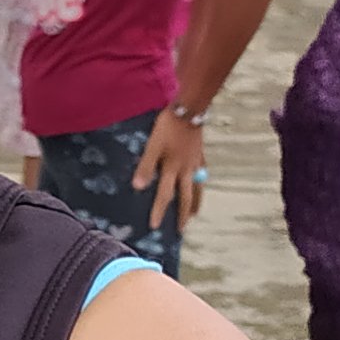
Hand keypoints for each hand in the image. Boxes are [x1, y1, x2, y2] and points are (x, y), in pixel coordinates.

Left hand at [130, 107, 207, 226]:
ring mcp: (195, 163)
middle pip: (186, 197)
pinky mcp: (200, 154)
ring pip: (198, 188)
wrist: (189, 110)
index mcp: (173, 169)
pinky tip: (199, 184)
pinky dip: (200, 183)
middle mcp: (186, 169)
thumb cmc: (168, 127)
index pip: (165, 195)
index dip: (159, 211)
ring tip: (195, 213)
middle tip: (182, 230)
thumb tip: (138, 187)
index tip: (155, 226)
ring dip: (196, 203)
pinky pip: (202, 175)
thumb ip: (146, 166)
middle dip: (183, 215)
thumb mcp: (152, 146)